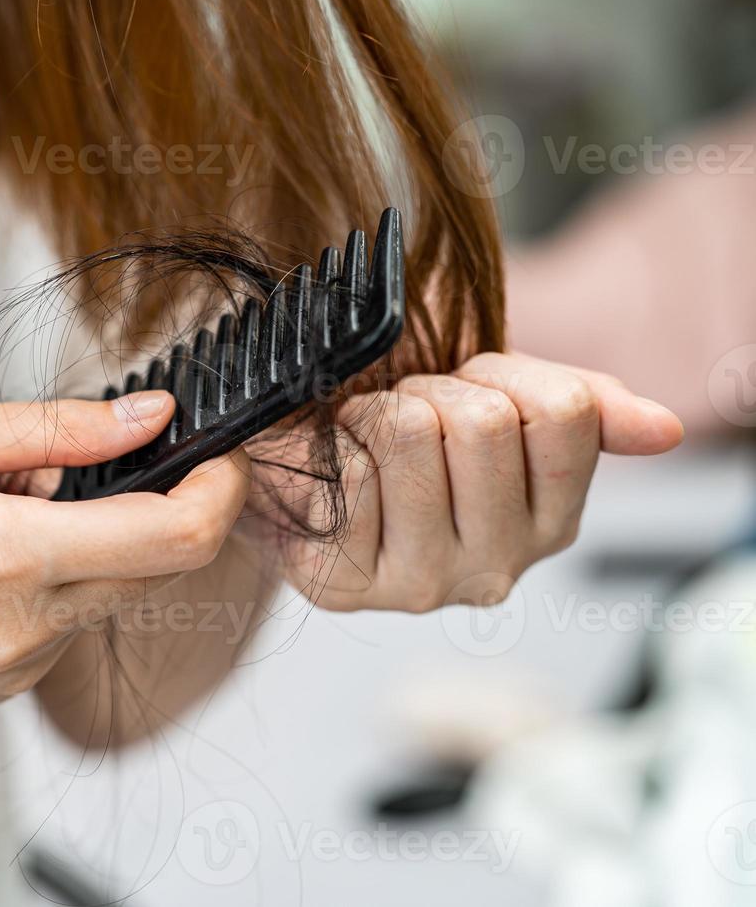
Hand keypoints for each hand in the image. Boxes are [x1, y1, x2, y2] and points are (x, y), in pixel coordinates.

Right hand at [0, 391, 249, 706]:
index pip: (174, 539)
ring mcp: (9, 671)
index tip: (216, 448)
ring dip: (85, 537)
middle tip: (60, 456)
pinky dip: (50, 574)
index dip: (220, 488)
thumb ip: (51, 432)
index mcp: (1, 559)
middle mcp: (19, 633)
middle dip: (147, 502)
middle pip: (157, 568)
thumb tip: (151, 418)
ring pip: (109, 591)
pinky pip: (64, 620)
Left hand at [280, 352, 683, 611]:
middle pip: (484, 422)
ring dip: (376, 411)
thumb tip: (665, 431)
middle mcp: (496, 569)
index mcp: (553, 522)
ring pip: (413, 434)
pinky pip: (351, 471)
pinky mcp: (344, 584)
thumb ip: (585, 409)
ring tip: (365, 439)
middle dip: (431, 390)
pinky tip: (330, 470)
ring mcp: (419, 584)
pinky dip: (332, 445)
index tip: (463, 391)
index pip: (564, 411)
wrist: (295, 464)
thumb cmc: (403, 432)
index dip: (500, 375)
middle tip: (402, 414)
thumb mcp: (499, 402)